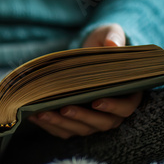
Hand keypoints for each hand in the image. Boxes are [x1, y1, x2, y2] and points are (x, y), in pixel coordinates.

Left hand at [29, 24, 141, 138]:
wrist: (86, 54)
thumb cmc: (102, 44)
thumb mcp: (109, 34)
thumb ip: (113, 37)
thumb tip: (112, 44)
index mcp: (128, 93)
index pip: (126, 107)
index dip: (113, 107)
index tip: (97, 101)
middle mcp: (113, 112)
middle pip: (102, 123)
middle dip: (82, 117)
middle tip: (65, 108)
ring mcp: (94, 120)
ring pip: (81, 129)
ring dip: (62, 123)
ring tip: (43, 112)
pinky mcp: (76, 123)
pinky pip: (64, 129)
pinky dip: (50, 125)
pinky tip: (34, 115)